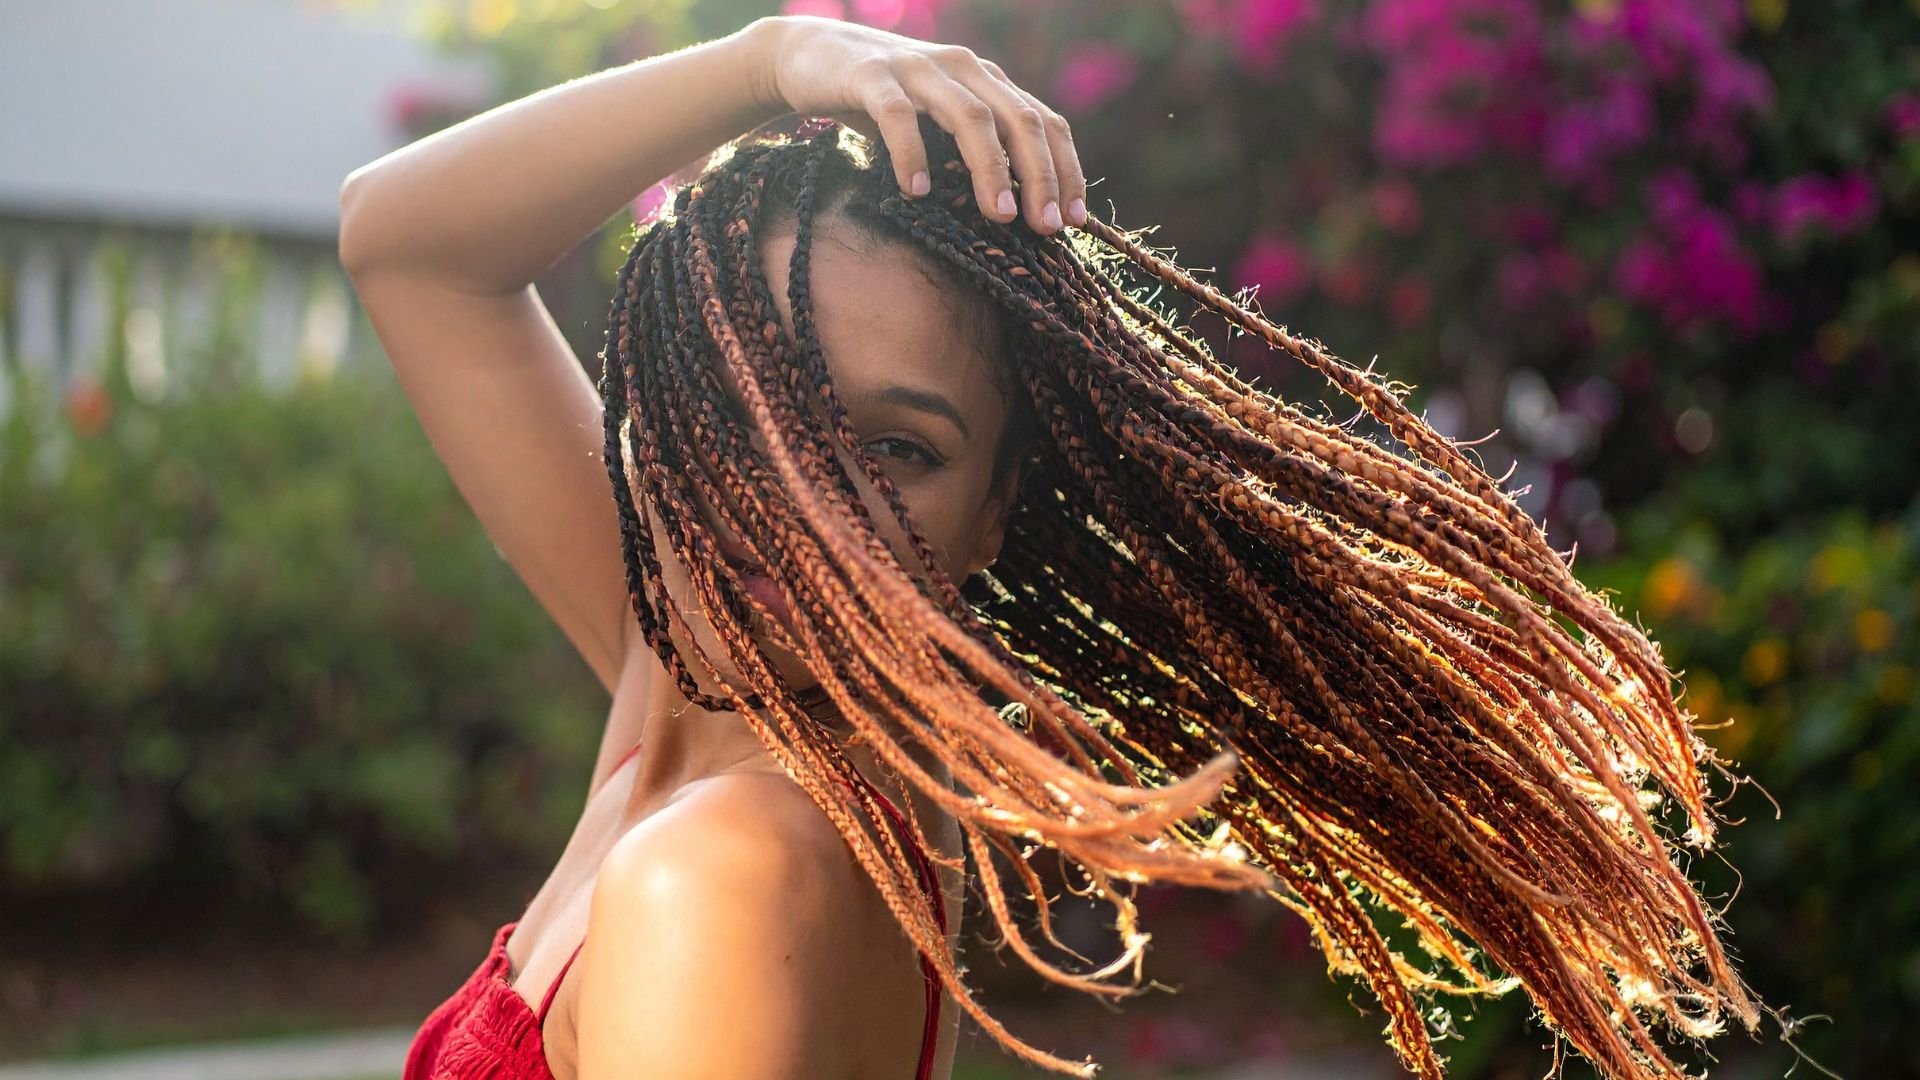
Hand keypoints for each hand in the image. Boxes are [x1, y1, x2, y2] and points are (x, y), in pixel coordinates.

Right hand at [749, 15, 1087, 235]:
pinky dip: (912, 153)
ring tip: (1000, 216)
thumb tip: (1014, 215)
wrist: (807, 55)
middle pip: (1018, 120)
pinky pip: (898, 116)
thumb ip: (971, 152)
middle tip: (1047, 227)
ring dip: (990, 168)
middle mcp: (962, 68)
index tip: (1074, 220)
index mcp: (986, 81)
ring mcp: (918, 68)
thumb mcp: (935, 122)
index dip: (1065, 169)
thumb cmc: (880, 102)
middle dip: (1040, 175)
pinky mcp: (870, 75)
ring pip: (970, 116)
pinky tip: (917, 193)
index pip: (1043, 122)